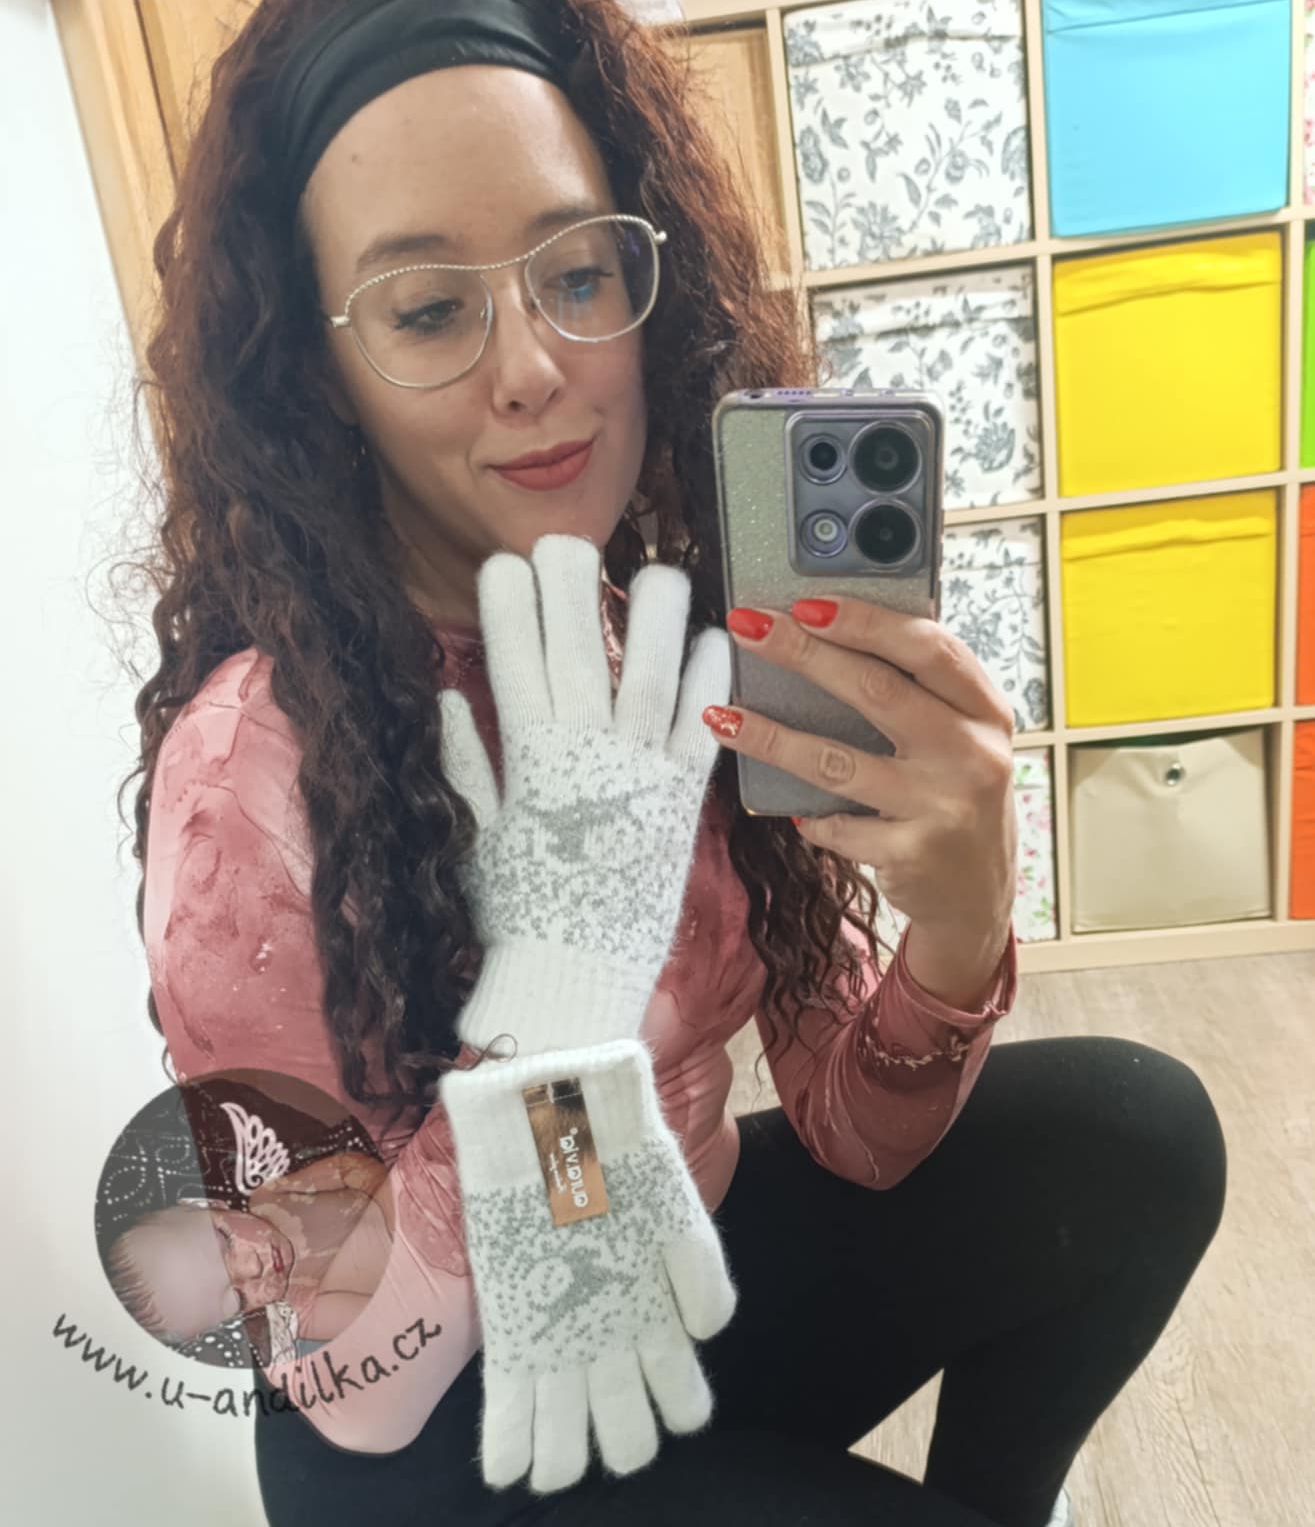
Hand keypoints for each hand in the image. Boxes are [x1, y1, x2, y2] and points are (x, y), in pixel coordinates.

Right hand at [438, 534, 730, 1052]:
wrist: (573, 985)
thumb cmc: (519, 920)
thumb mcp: (477, 839)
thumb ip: (466, 765)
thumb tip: (447, 699)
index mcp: (526, 764)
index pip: (510, 663)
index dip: (507, 607)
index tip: (504, 563)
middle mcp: (582, 759)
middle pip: (574, 653)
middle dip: (568, 588)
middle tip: (566, 541)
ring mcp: (636, 779)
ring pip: (647, 677)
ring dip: (653, 619)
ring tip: (659, 572)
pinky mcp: (682, 807)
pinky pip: (702, 733)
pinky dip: (709, 685)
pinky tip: (715, 640)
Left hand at [711, 595, 1017, 947]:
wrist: (979, 895)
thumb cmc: (957, 798)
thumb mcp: (962, 738)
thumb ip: (920, 693)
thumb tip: (829, 636)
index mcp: (985, 710)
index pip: (928, 647)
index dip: (866, 620)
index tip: (807, 602)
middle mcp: (973, 754)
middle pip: (876, 689)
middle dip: (802, 654)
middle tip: (748, 630)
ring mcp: (943, 806)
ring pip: (837, 761)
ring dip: (771, 737)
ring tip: (724, 718)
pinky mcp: (911, 854)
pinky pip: (837, 825)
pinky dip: (811, 817)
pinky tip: (794, 812)